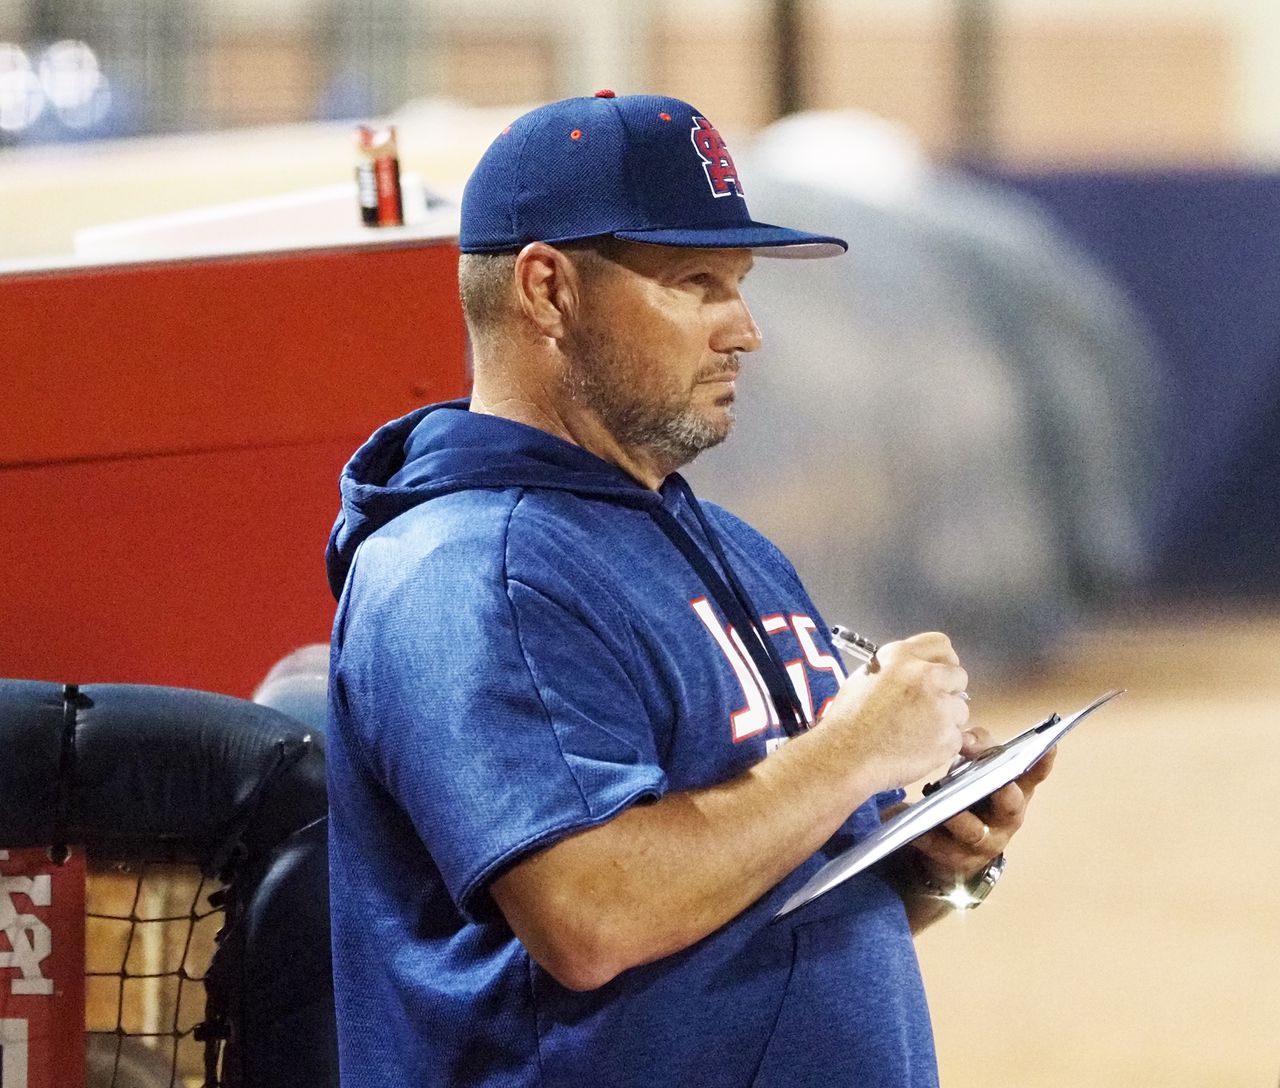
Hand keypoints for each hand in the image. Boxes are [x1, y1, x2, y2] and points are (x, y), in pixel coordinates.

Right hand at [822, 631, 972, 793]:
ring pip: (960, 710)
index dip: (943, 661)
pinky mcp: (948, 736)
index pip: (941, 644)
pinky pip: (957, 738)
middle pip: (958, 676)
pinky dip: (943, 746)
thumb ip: (897, 670)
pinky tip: (918, 748)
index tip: (941, 673)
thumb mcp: (865, 677)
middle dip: (948, 691)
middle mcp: (924, 675)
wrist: (845, 756)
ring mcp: (940, 706)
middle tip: (929, 707)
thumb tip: (913, 674)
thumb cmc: (847, 722)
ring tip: (915, 733)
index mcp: (900, 656)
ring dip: (946, 721)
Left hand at [909, 725, 1057, 882]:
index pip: (1032, 775)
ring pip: (973, 830)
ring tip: (943, 807)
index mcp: (1014, 791)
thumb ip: (976, 750)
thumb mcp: (975, 772)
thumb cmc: (968, 797)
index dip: (1043, 762)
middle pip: (1010, 805)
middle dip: (1003, 792)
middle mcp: (1006, 818)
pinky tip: (904, 820)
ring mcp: (985, 842)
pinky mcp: (958, 860)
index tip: (1048, 746)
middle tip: (996, 782)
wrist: (953, 851)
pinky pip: (939, 846)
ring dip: (958, 817)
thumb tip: (963, 736)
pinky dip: (922, 834)